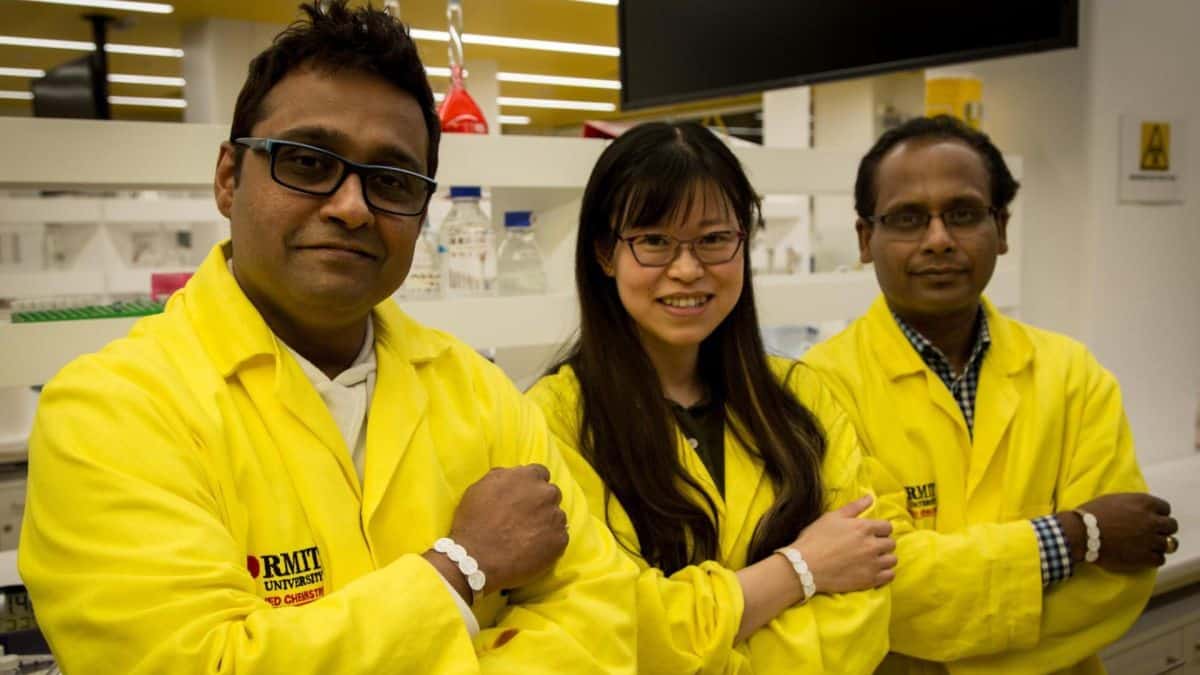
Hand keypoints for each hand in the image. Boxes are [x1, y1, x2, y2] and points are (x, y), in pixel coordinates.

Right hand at [444, 464, 568, 593]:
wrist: (476, 558)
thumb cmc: (473, 522)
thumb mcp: (479, 487)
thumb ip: (502, 476)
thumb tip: (513, 474)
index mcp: (527, 476)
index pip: (540, 473)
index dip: (532, 485)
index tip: (524, 497)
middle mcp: (545, 493)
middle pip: (551, 493)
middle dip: (541, 503)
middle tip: (525, 518)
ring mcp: (555, 517)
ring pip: (557, 516)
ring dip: (546, 523)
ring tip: (527, 537)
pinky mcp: (559, 541)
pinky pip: (560, 537)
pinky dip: (550, 543)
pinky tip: (533, 550)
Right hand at [790, 495, 895, 594]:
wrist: (805, 566)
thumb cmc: (816, 539)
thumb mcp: (832, 517)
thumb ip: (854, 507)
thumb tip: (870, 497)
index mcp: (864, 527)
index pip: (887, 527)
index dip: (880, 529)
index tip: (872, 532)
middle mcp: (872, 545)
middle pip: (891, 543)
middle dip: (882, 543)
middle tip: (870, 545)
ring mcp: (872, 564)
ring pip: (892, 560)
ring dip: (885, 558)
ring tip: (874, 559)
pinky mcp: (870, 580)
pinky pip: (889, 576)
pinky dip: (885, 573)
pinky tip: (875, 571)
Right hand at [1058, 493, 1176, 572]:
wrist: (1080, 533)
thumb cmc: (1092, 514)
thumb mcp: (1114, 499)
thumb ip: (1134, 504)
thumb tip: (1141, 510)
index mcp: (1143, 503)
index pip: (1165, 508)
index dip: (1159, 514)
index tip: (1152, 518)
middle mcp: (1151, 520)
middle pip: (1172, 526)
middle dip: (1163, 529)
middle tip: (1152, 532)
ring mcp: (1149, 540)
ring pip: (1169, 544)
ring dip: (1159, 544)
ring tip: (1149, 546)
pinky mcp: (1145, 557)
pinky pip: (1160, 559)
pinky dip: (1154, 558)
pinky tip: (1143, 556)